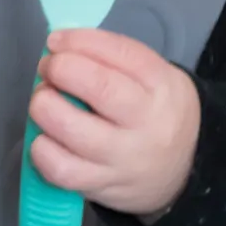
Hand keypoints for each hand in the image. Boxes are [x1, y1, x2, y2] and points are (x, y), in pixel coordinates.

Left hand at [27, 29, 199, 217]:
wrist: (182, 169)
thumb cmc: (154, 112)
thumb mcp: (152, 78)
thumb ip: (111, 59)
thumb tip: (58, 48)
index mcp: (161, 85)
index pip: (121, 53)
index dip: (79, 42)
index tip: (56, 40)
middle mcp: (146, 122)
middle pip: (100, 88)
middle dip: (62, 70)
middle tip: (49, 69)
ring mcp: (123, 158)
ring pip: (75, 131)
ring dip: (45, 108)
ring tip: (43, 102)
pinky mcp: (102, 185)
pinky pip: (63, 170)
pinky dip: (42, 151)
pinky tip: (42, 138)